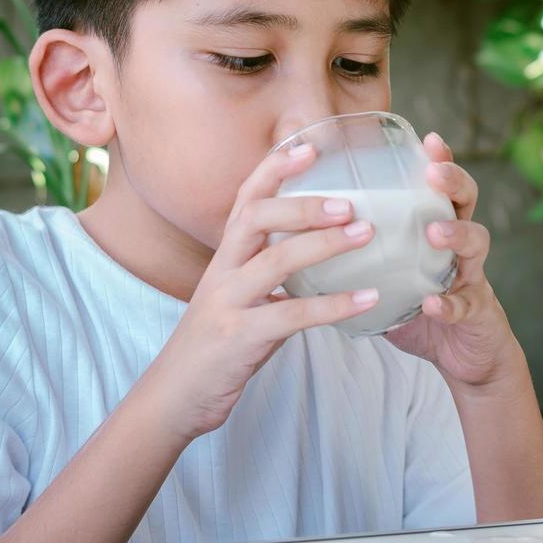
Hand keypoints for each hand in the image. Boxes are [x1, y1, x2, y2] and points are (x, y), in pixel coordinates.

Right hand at [134, 144, 380, 442]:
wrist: (173, 398)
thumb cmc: (215, 346)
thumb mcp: (240, 299)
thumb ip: (273, 276)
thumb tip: (319, 255)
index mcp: (225, 257)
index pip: (245, 198)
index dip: (274, 168)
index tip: (308, 144)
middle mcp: (222, 272)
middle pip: (255, 218)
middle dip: (303, 204)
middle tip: (351, 201)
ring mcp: (227, 304)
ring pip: (274, 261)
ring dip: (324, 244)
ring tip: (366, 234)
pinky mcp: (239, 339)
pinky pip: (291, 315)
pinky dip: (334, 306)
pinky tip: (369, 299)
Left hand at [384, 133, 526, 390]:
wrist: (462, 356)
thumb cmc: (420, 307)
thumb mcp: (393, 273)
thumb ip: (362, 253)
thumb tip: (302, 235)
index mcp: (438, 227)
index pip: (441, 185)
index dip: (440, 160)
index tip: (428, 139)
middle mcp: (460, 245)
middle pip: (466, 200)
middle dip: (454, 182)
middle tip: (433, 174)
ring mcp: (472, 276)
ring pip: (476, 244)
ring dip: (456, 234)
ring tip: (434, 231)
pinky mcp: (475, 312)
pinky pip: (464, 304)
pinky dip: (448, 303)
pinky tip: (432, 304)